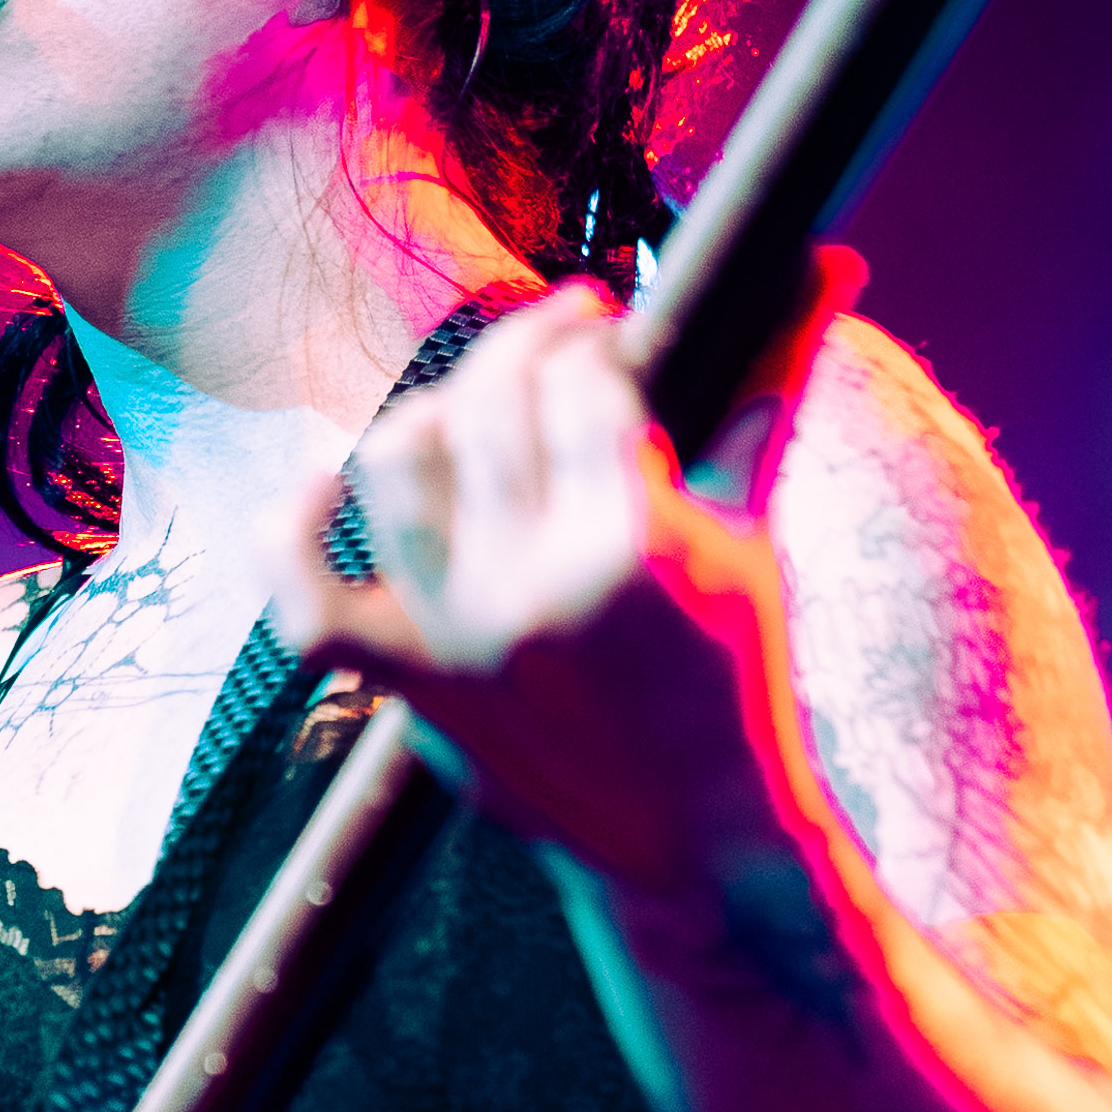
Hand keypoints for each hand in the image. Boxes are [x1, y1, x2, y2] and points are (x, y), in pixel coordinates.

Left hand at [272, 280, 848, 899]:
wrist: (697, 854)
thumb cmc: (736, 687)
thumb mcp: (753, 538)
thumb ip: (764, 390)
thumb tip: (821, 257)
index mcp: (631, 547)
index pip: (577, 377)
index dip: (590, 337)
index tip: (609, 341)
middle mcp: (531, 590)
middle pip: (486, 402)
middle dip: (524, 350)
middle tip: (559, 353)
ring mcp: (456, 642)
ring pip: (393, 463)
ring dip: (434, 412)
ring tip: (480, 413)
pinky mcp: (409, 690)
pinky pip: (305, 603)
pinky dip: (291, 535)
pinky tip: (317, 489)